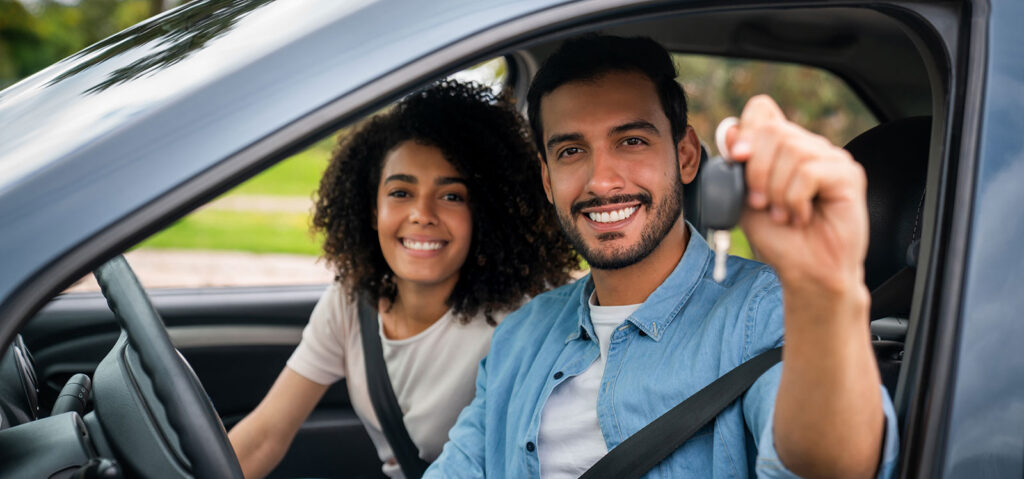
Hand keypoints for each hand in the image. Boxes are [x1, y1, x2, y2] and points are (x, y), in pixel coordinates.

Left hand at [725, 95, 868, 293]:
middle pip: (773, 130)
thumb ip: (737, 166)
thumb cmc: (779, 238)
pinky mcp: (848, 175)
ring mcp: (831, 158)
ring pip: (791, 150)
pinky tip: (801, 216)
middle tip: (759, 203)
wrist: (806, 272)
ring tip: (782, 214)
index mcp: (782, 149)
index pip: (762, 110)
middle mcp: (809, 147)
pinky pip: (809, 171)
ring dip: (776, 190)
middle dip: (756, 170)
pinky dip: (795, 199)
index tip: (737, 159)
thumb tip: (732, 130)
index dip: (747, 129)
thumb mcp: (743, 198)